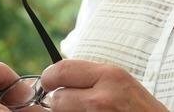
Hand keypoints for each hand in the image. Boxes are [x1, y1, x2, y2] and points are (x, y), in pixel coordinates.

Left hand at [40, 60, 167, 110]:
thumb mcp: (124, 85)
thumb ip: (94, 78)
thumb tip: (57, 77)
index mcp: (112, 76)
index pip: (61, 69)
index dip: (51, 77)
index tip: (50, 82)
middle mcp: (101, 98)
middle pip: (57, 97)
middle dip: (61, 102)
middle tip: (77, 105)